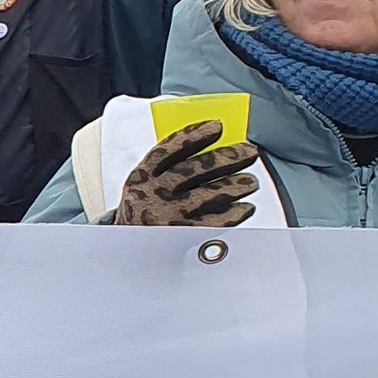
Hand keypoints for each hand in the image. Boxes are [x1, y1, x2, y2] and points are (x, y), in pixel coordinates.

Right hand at [112, 120, 258, 228]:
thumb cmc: (143, 213)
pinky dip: (234, 213)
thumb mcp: (142, 186)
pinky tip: (245, 208)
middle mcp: (154, 193)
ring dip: (236, 185)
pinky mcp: (183, 236)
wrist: (126, 252)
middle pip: (196, 168)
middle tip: (248, 152)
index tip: (217, 126)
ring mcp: (169, 214)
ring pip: (211, 193)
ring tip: (251, 182)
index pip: (169, 149)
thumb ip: (167, 169)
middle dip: (227, 157)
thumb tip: (212, 152)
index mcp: (141, 176)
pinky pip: (216, 221)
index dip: (195, 135)